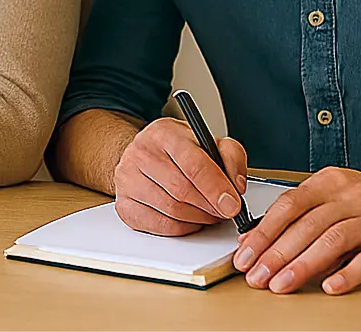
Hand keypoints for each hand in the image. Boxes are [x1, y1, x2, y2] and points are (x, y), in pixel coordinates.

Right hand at [111, 117, 248, 235]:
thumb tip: (236, 186)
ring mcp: (127, 180)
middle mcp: (140, 153)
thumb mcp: (208, 142)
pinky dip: (182, 228)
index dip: (216, 188)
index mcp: (163, 133)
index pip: (192, 163)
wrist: (145, 155)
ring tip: (208, 212)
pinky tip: (189, 218)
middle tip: (224, 211)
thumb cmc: (179, 151)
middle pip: (181, 190)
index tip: (232, 204)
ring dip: (198, 218)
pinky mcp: (124, 205)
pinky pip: (160, 226)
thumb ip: (230, 157)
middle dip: (209, 206)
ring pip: (171, 211)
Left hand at [234, 167, 360, 294]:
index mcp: (330, 182)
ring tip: (281, 285)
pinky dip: (349, 274)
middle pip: (307, 226)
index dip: (263, 232)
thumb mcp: (336, 195)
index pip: (288, 205)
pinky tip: (331, 287)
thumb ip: (302, 214)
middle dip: (276, 254)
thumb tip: (259, 240)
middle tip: (256, 277)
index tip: (245, 254)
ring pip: (333, 241)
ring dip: (303, 265)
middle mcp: (352, 196)